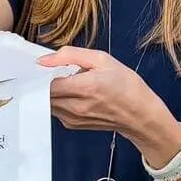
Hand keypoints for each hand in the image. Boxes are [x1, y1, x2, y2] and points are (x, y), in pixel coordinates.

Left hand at [37, 46, 166, 138]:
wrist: (139, 113)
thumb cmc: (125, 85)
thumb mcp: (102, 59)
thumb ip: (70, 55)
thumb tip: (44, 60)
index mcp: (84, 87)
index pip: (46, 83)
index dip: (41, 72)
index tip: (45, 65)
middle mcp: (75, 106)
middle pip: (43, 93)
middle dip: (44, 81)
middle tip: (55, 71)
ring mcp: (72, 118)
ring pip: (47, 102)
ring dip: (51, 91)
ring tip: (67, 81)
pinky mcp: (72, 124)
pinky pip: (55, 109)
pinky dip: (58, 100)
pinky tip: (72, 93)